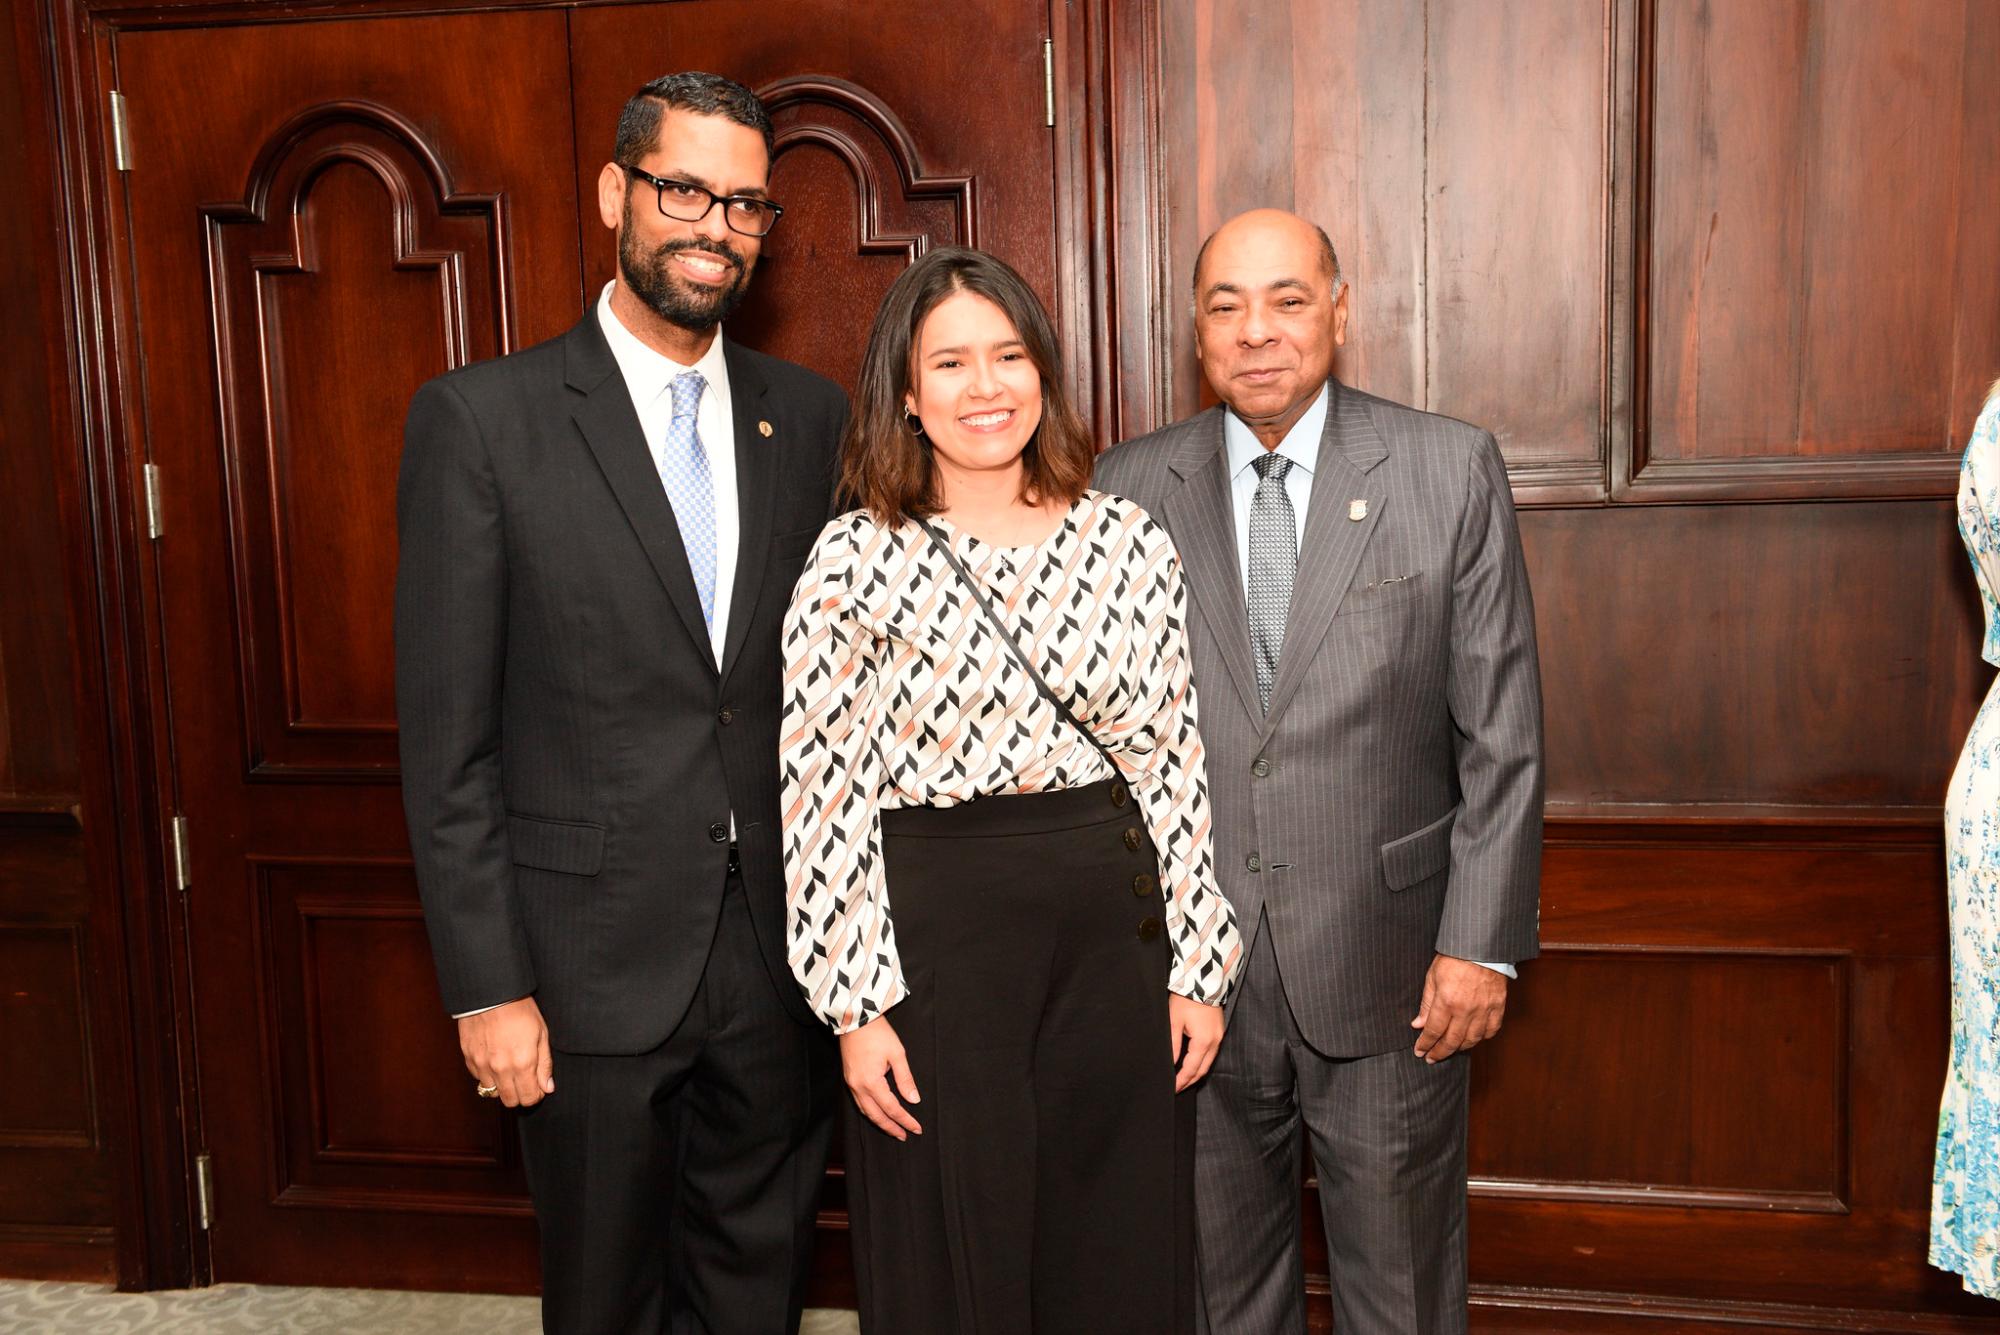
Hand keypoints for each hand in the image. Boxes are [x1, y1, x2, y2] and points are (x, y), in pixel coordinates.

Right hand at [458, 996, 553, 1106]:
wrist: (491, 994)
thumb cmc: (520, 1010)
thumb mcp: (541, 1033)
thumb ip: (544, 1064)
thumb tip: (547, 1087)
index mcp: (522, 1063)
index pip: (528, 1098)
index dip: (535, 1095)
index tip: (538, 1087)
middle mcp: (501, 1069)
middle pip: (510, 1101)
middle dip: (520, 1095)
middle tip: (525, 1081)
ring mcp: (482, 1065)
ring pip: (492, 1093)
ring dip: (502, 1087)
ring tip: (509, 1071)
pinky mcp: (469, 1059)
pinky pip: (479, 1079)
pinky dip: (487, 1076)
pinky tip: (495, 1062)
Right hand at [839, 1016, 922, 1139]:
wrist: (855, 1019)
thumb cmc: (877, 1033)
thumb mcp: (897, 1054)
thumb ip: (905, 1079)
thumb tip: (914, 1100)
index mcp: (871, 1082)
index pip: (892, 1109)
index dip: (905, 1120)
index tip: (917, 1129)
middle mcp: (858, 1087)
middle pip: (876, 1116)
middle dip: (891, 1128)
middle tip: (904, 1136)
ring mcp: (851, 1084)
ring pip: (865, 1111)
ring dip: (880, 1122)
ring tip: (893, 1129)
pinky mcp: (849, 1079)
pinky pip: (859, 1102)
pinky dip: (870, 1112)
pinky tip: (878, 1113)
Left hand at [1169, 994, 1225, 1091]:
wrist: (1204, 981)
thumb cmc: (1186, 1000)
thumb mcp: (1174, 1022)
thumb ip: (1173, 1045)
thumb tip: (1170, 1064)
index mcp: (1203, 1042)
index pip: (1191, 1069)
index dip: (1181, 1081)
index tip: (1172, 1089)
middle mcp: (1215, 1042)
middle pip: (1202, 1070)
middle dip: (1190, 1081)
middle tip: (1177, 1088)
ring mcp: (1219, 1037)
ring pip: (1208, 1062)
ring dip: (1196, 1073)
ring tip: (1183, 1079)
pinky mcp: (1220, 1031)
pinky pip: (1212, 1053)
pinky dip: (1202, 1062)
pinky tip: (1193, 1063)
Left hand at [1411, 954, 1507, 1062]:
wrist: (1481, 946)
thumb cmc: (1455, 957)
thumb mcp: (1432, 977)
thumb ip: (1426, 1004)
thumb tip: (1418, 1024)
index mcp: (1446, 1002)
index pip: (1433, 1031)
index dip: (1425, 1044)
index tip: (1420, 1052)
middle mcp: (1465, 1010)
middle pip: (1452, 1041)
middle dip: (1440, 1052)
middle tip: (1432, 1058)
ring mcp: (1484, 1010)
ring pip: (1472, 1040)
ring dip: (1459, 1048)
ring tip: (1450, 1049)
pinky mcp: (1498, 1007)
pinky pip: (1491, 1030)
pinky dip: (1482, 1038)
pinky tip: (1474, 1038)